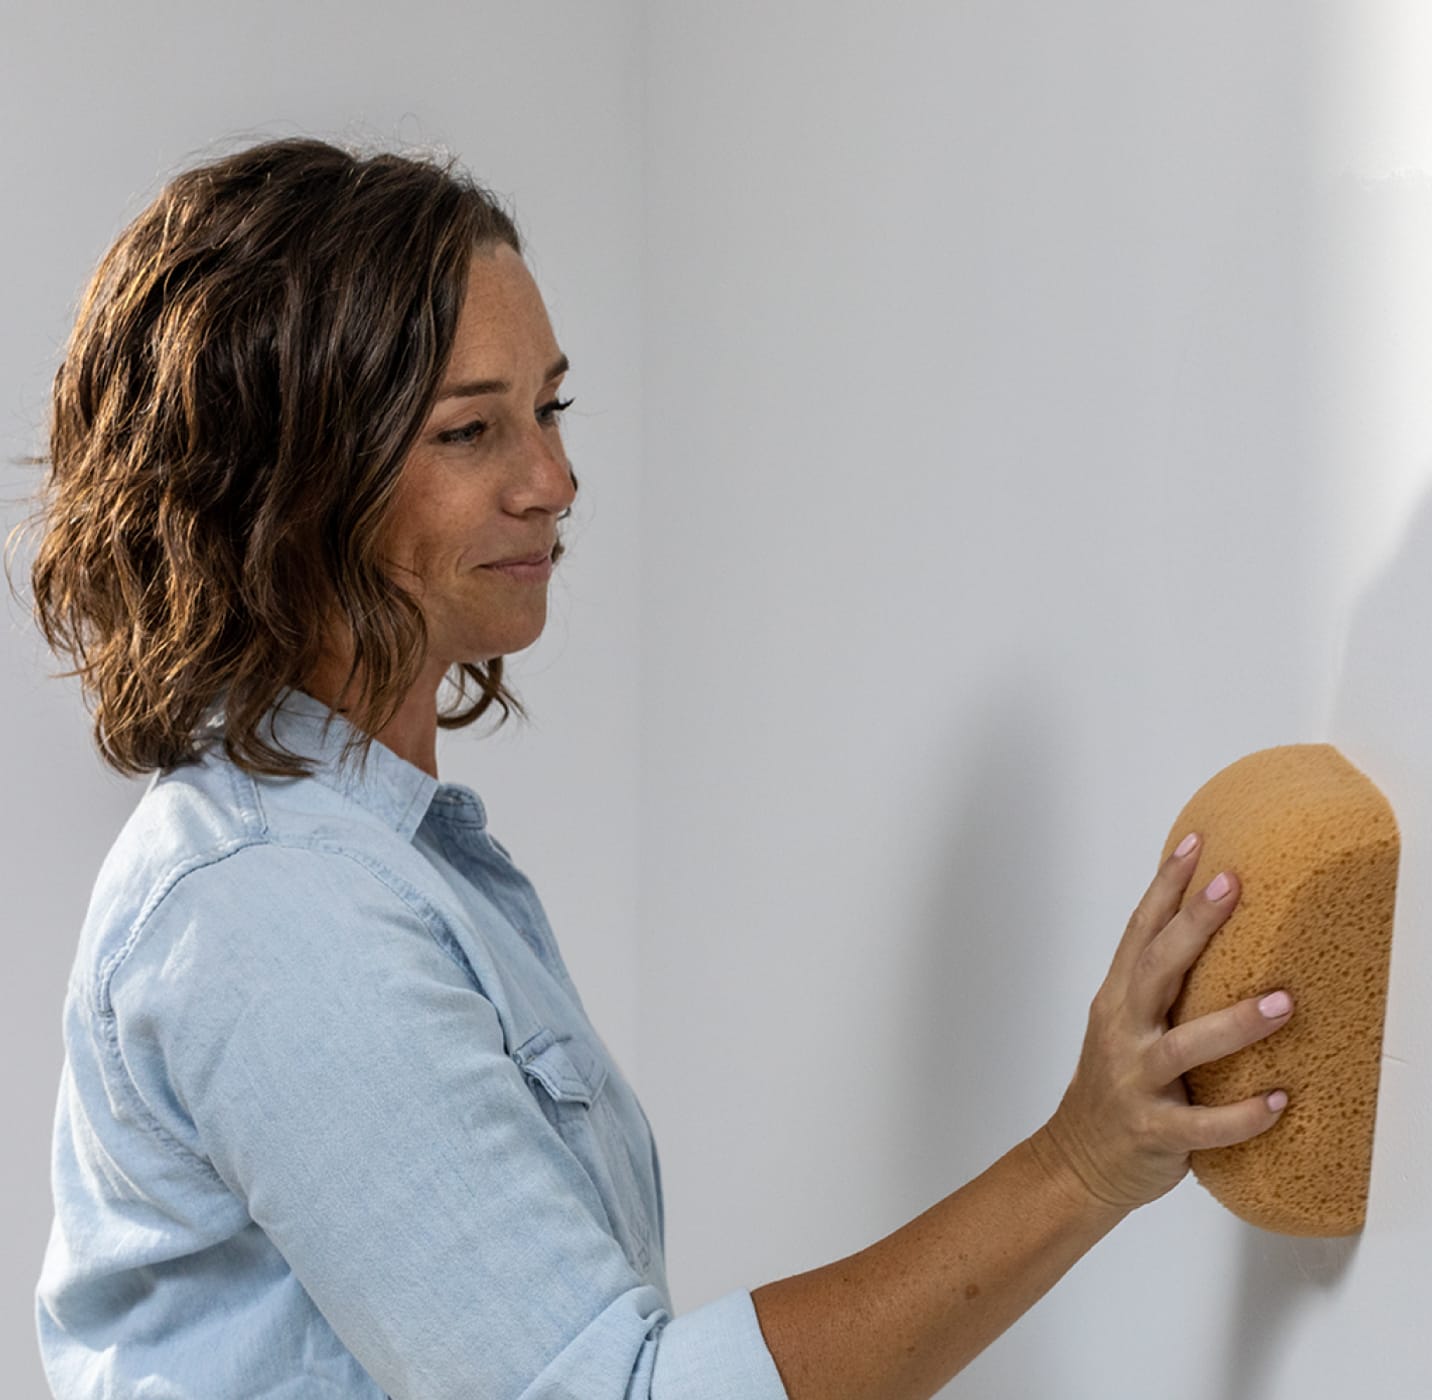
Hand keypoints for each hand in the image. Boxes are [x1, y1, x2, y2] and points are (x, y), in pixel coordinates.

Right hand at [1035, 833, 1292, 1212]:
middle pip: (1156, 968)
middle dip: (1194, 924)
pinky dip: (1240, 1116)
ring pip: (1183, 1046)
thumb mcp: (1124, 1025)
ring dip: (1234, 1023)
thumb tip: (1209, 933)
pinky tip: (1278, 1103)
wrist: (1079, 1160)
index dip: (1165, 885)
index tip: (1196, 843)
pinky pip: (1201, 1125)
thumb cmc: (1113, 1086)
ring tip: (1284, 1002)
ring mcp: (1135, 1081)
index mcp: (1116, 1000)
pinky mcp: (1153, 1131)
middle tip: (1232, 885)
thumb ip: (1157, 986)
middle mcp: (1122, 1032)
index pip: (1139, 931)